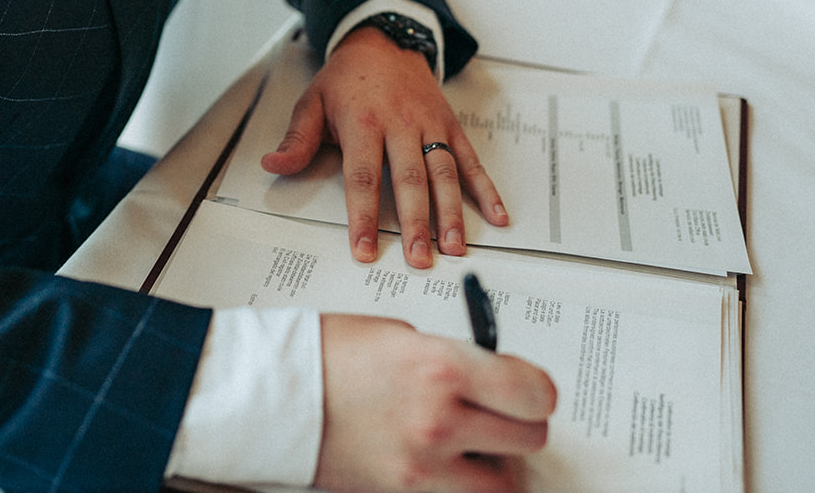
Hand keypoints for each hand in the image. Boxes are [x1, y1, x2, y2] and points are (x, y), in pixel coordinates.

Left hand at [261, 25, 507, 267]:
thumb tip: (273, 165)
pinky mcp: (450, 126)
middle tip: (419, 258)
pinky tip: (496, 215)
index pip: (363, 177)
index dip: (364, 216)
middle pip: (410, 180)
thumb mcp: (312, 102)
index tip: (365, 249)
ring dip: (452, 213)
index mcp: (363, 123)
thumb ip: (298, 140)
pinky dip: (486, 189)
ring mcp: (430, 126)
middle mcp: (400, 124)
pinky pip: (470, 160)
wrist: (383, 40)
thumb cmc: (347, 78)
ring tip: (454, 247)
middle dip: (416, 223)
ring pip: (444, 173)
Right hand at [315, 314, 555, 492]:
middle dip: (522, 423)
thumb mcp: (401, 337)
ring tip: (484, 449)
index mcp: (442, 367)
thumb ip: (453, 359)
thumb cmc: (328, 355)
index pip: (533, 391)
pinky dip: (468, 487)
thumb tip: (489, 378)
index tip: (529, 388)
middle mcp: (440, 420)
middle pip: (528, 437)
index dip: (538, 390)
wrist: (276, 396)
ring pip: (505, 483)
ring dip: (503, 465)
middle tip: (507, 415)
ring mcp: (423, 465)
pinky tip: (455, 469)